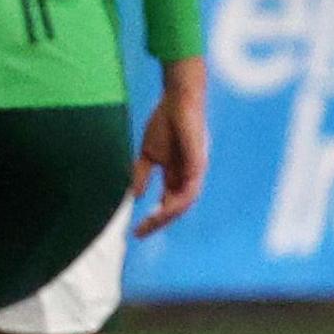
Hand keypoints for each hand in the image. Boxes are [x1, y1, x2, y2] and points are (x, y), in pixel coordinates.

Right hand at [131, 57, 209, 234]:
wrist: (178, 99)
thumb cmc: (165, 122)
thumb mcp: (148, 154)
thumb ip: (142, 174)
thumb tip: (135, 196)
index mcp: (178, 174)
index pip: (168, 203)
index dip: (153, 218)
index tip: (135, 231)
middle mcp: (189, 176)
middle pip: (176, 208)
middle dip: (158, 222)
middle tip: (140, 233)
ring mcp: (196, 170)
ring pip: (184, 203)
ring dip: (166, 216)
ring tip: (149, 224)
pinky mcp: (199, 163)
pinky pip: (190, 189)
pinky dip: (177, 201)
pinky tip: (163, 208)